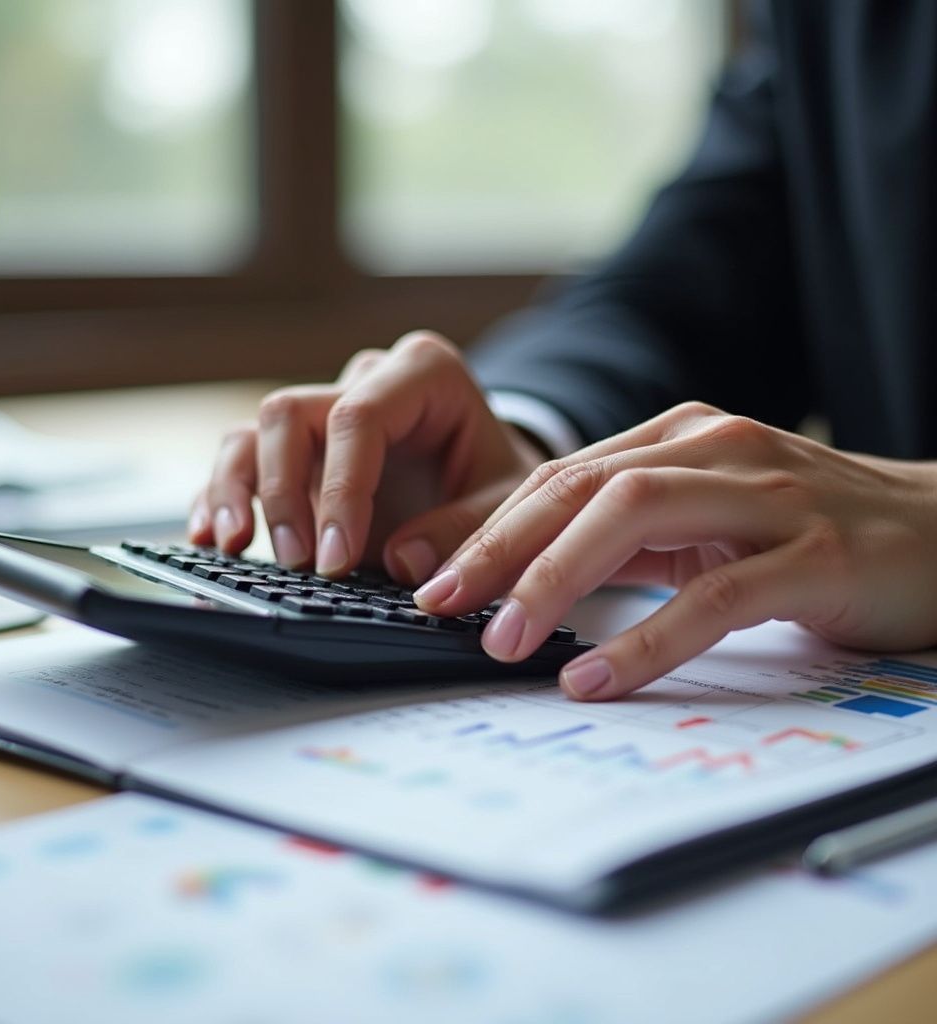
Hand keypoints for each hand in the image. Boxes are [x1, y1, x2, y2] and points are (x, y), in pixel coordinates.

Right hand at [189, 331, 545, 582]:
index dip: (341, 487)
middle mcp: (366, 381)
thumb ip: (468, 531)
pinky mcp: (301, 449)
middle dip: (285, 491)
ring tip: (229, 545)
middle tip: (298, 562)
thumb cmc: (498, 484)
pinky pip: (244, 458)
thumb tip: (403, 561)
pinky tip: (209, 536)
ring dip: (237, 489)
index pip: (360, 416)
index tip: (337, 556)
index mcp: (424, 374)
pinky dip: (222, 495)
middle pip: (292, 414)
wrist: (489, 480)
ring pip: (255, 431)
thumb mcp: (509, 506)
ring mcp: (326, 411)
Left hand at [415, 401, 936, 700]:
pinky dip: (646, 638)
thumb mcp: (704, 520)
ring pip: (632, 516)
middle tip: (437, 601)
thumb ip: (627, 536)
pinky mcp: (815, 553)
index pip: (559, 475)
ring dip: (554, 579)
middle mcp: (714, 447)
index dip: (485, 522)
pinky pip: (714, 594)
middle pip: (579, 485)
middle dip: (497, 545)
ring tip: (499, 640)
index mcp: (680, 437)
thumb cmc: (810, 531)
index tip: (423, 566)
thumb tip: (527, 575)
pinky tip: (595, 676)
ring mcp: (767, 495)